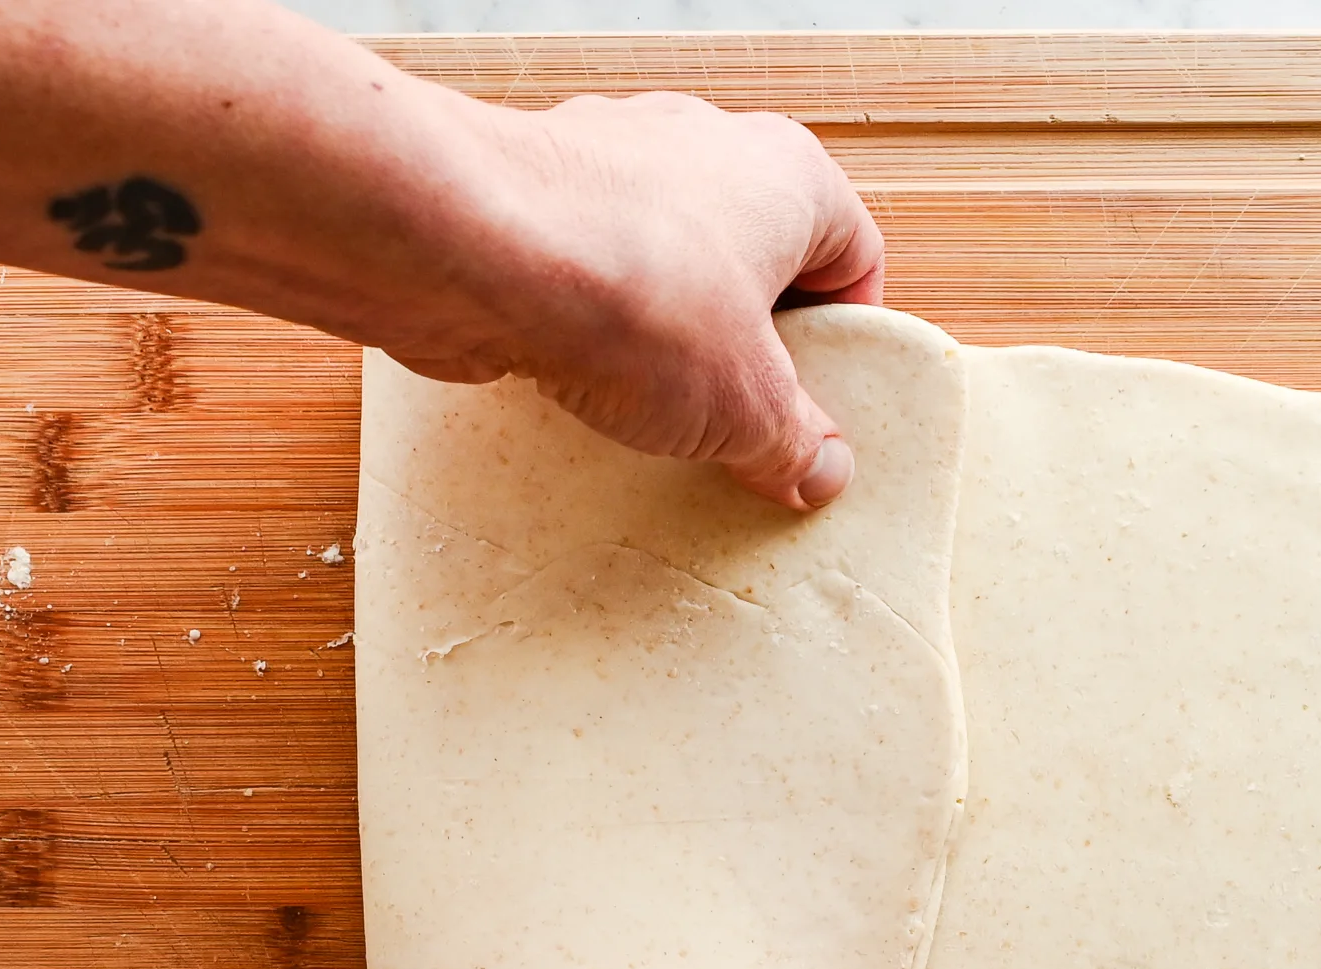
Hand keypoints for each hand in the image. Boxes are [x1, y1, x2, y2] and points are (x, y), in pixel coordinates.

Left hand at [397, 91, 886, 510]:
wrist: (467, 249)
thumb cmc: (633, 294)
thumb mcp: (745, 404)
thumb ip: (793, 440)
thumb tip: (819, 469)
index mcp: (787, 171)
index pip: (853, 252)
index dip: (844, 339)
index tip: (821, 409)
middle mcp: (703, 145)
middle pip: (755, 258)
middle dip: (749, 344)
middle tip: (740, 424)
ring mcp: (609, 162)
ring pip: (665, 261)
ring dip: (666, 337)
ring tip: (654, 415)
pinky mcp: (532, 200)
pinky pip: (585, 271)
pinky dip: (589, 326)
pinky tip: (576, 386)